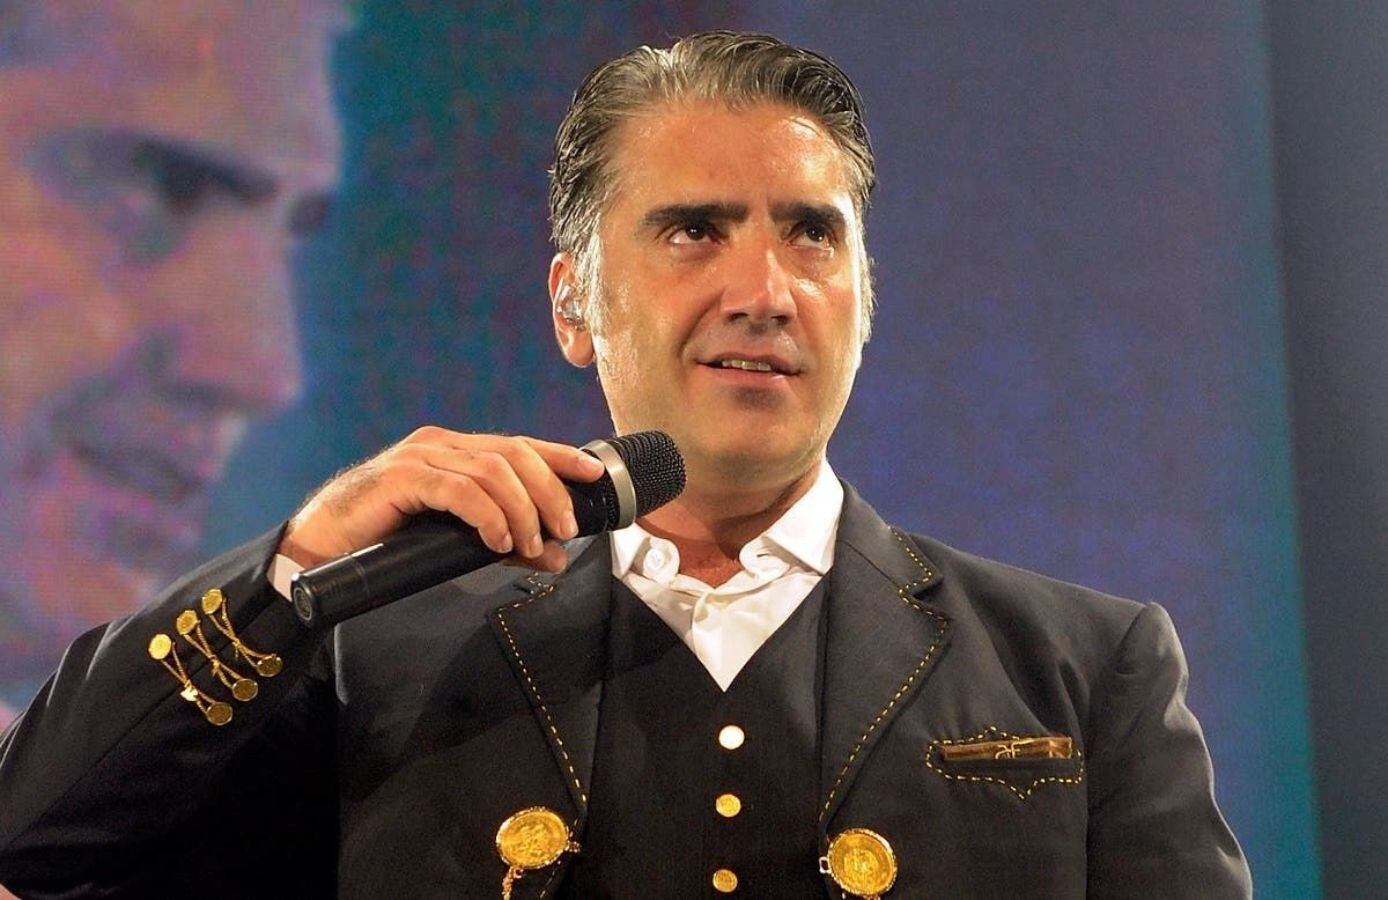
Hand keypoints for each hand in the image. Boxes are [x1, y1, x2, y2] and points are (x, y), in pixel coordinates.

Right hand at [278, 427, 606, 572]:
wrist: (321, 549)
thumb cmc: (388, 542)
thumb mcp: (457, 541)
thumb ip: (505, 543)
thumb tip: (554, 555)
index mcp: (458, 451)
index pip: (520, 445)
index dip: (562, 456)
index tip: (596, 473)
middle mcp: (442, 445)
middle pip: (514, 455)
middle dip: (550, 491)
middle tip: (564, 529)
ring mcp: (421, 457)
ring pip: (492, 471)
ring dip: (521, 510)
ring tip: (527, 543)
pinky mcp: (401, 478)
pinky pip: (459, 490)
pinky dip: (487, 515)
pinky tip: (496, 539)